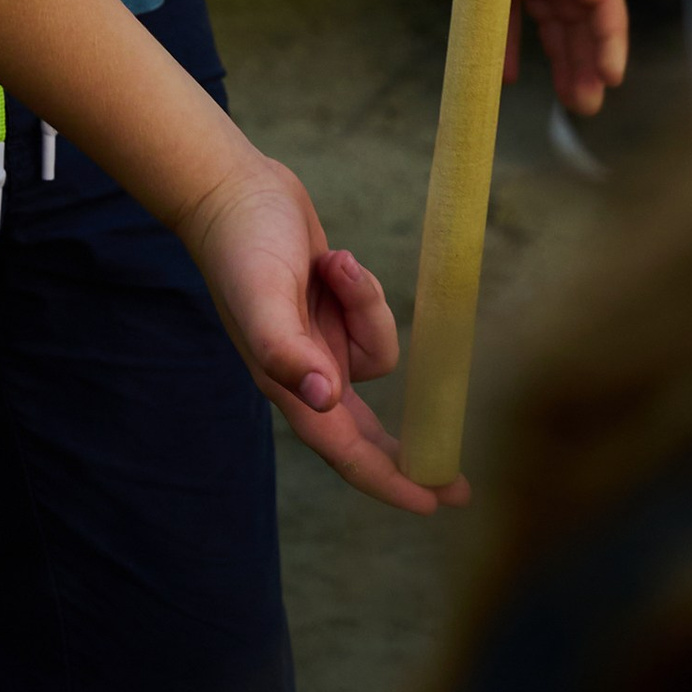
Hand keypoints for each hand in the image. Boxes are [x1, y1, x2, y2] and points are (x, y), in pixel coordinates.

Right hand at [175, 151, 456, 512]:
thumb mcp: (262, 295)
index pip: (346, 450)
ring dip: (368, 307)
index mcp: (290, 384)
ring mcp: (320, 341)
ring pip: (377, 350)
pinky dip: (362, 288)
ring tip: (335, 264)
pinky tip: (331, 258)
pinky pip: (370, 314)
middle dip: (409, 455)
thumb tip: (325, 400)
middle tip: (459, 484)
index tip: (431, 503)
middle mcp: (308, 372)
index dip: (388, 482)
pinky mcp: (330, 311)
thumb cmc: (244, 243)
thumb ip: (286, 351)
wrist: (232, 188)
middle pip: (368, 432)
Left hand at [362, 0, 626, 115]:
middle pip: (576, 19)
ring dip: (558, 59)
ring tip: (566, 101)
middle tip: (587, 107)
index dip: (609, 38)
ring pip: (545, 22)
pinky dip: (507, 46)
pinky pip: (502, 18)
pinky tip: (506, 78)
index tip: (611, 78)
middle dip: (586, 61)